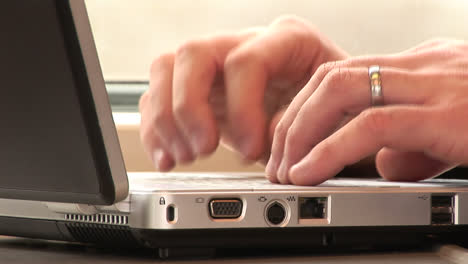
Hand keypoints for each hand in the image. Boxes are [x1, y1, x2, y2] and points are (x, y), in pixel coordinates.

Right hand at [139, 16, 347, 170]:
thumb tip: (266, 149)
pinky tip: (168, 157)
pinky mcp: (196, 86)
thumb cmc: (330, 106)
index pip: (245, 61)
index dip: (242, 109)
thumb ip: (298, 124)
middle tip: (203, 149)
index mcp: (286, 39)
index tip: (251, 150)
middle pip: (193, 54)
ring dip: (166, 120)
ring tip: (185, 157)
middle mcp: (243, 42)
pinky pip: (158, 97)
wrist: (321, 106)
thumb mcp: (327, 113)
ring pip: (165, 69)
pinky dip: (155, 130)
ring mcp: (216, 62)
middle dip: (190, 108)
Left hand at [266, 39, 467, 184]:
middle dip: (292, 121)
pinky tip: (309, 173)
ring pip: (339, 90)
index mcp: (420, 66)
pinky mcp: (446, 115)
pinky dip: (331, 150)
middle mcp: (423, 65)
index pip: (342, 75)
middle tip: (277, 162)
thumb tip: (382, 163)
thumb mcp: (453, 130)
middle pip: (330, 77)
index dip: (304, 110)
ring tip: (286, 170)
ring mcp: (434, 84)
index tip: (288, 144)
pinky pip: (372, 125)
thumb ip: (411, 143)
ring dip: (301, 132)